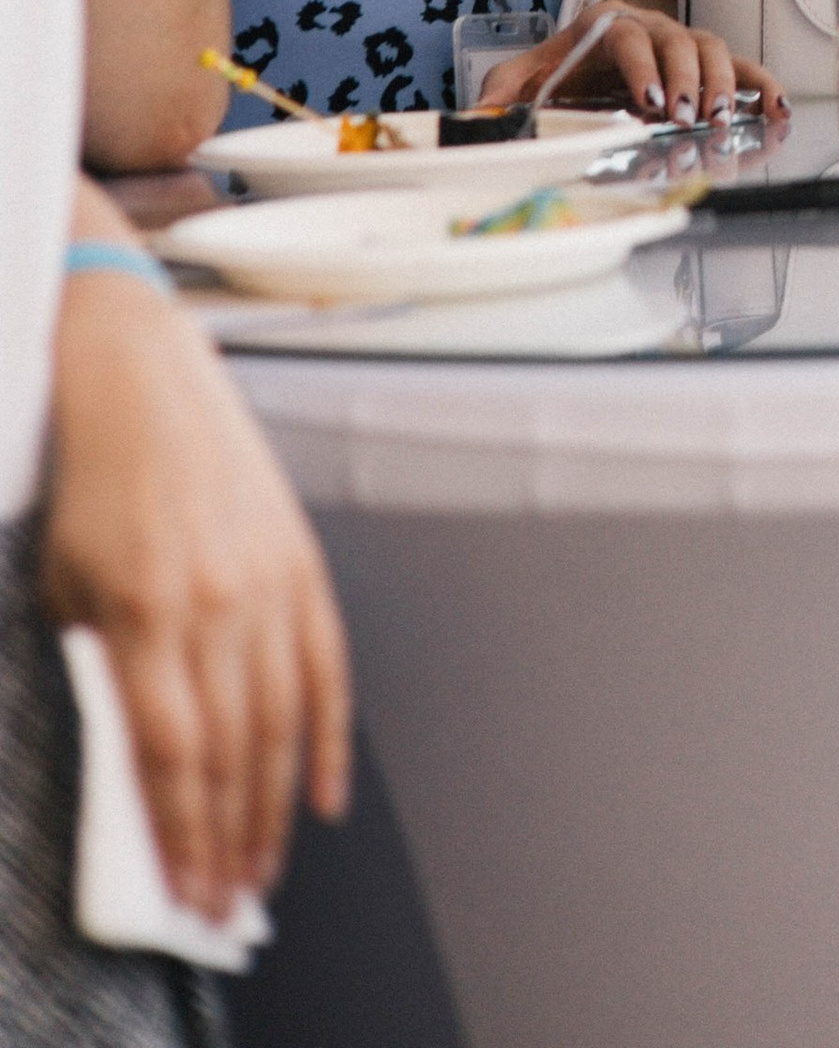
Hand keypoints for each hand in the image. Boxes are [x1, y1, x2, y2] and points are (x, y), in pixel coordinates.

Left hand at [43, 269, 351, 913]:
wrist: (145, 377)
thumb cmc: (94, 481)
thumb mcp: (66, 586)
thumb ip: (101, 672)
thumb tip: (136, 760)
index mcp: (146, 613)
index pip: (172, 757)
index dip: (182, 838)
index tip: (187, 895)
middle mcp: (216, 603)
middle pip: (234, 754)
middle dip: (230, 843)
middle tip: (229, 906)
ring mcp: (268, 581)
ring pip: (282, 723)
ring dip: (275, 810)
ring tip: (266, 870)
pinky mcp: (301, 560)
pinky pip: (325, 665)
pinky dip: (328, 737)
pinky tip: (324, 794)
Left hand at [481, 0, 782, 125]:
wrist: (585, 53)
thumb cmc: (558, 68)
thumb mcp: (522, 76)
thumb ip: (500, 93)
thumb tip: (477, 116)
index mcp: (605, 25)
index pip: (629, 37)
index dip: (643, 66)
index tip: (652, 100)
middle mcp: (650, 26)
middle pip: (677, 41)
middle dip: (687, 81)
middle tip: (689, 119)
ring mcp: (681, 40)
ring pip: (712, 48)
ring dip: (722, 84)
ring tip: (721, 120)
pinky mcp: (705, 61)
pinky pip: (742, 65)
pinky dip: (762, 83)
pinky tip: (775, 109)